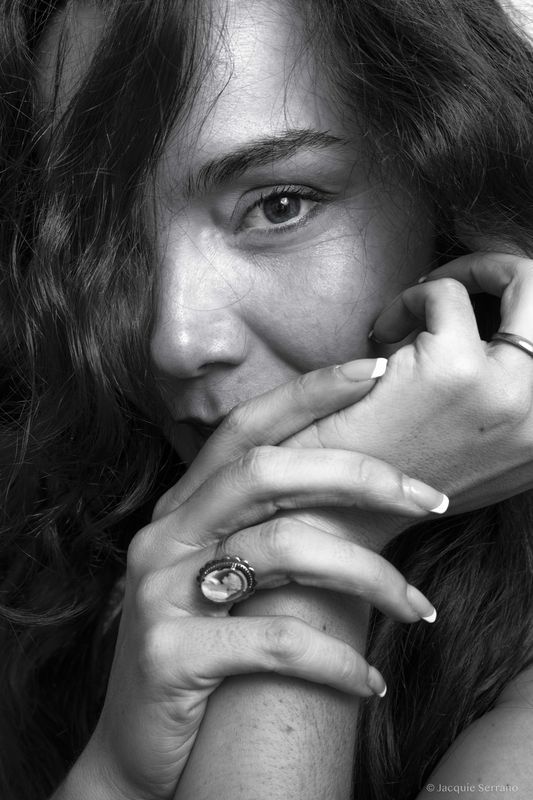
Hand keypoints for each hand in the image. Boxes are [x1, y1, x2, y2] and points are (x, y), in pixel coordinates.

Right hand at [74, 363, 441, 799]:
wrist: (136, 743)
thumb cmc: (202, 646)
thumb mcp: (223, 575)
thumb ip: (263, 528)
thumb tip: (352, 488)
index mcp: (182, 507)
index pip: (245, 429)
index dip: (307, 393)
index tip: (374, 373)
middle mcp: (165, 536)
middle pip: (265, 473)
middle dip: (358, 475)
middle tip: (431, 499)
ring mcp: (160, 592)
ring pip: (282, 552)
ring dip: (368, 578)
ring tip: (416, 608)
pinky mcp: (171, 655)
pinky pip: (276, 642)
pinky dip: (336, 659)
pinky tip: (369, 681)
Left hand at [279, 251, 532, 515]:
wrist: (339, 509)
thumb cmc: (397, 476)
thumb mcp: (480, 454)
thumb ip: (511, 408)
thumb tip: (511, 343)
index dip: (520, 311)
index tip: (480, 307)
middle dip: (507, 272)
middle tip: (458, 281)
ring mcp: (507, 391)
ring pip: (522, 280)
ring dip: (462, 278)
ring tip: (415, 309)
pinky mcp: (455, 371)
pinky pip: (444, 295)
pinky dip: (410, 300)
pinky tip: (379, 334)